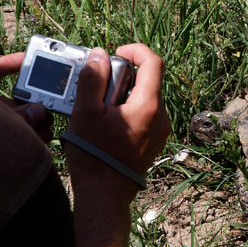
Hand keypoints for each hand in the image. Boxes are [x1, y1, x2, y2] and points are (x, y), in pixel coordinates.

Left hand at [0, 53, 53, 141]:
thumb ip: (17, 114)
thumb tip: (37, 112)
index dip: (7, 65)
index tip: (27, 59)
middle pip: (5, 103)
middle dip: (29, 104)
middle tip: (47, 106)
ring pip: (11, 125)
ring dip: (33, 124)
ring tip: (48, 128)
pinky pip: (13, 143)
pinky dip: (28, 140)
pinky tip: (42, 140)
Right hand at [64, 43, 169, 246]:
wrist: (105, 195)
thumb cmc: (94, 155)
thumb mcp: (86, 112)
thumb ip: (92, 79)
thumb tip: (99, 56)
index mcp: (149, 106)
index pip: (153, 63)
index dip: (136, 51)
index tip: (117, 53)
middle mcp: (161, 117)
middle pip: (148, 81)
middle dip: (123, 77)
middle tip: (99, 87)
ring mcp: (160, 131)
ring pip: (145, 99)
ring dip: (123, 95)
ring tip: (99, 108)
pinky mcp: (154, 142)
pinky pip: (144, 115)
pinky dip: (127, 110)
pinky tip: (106, 123)